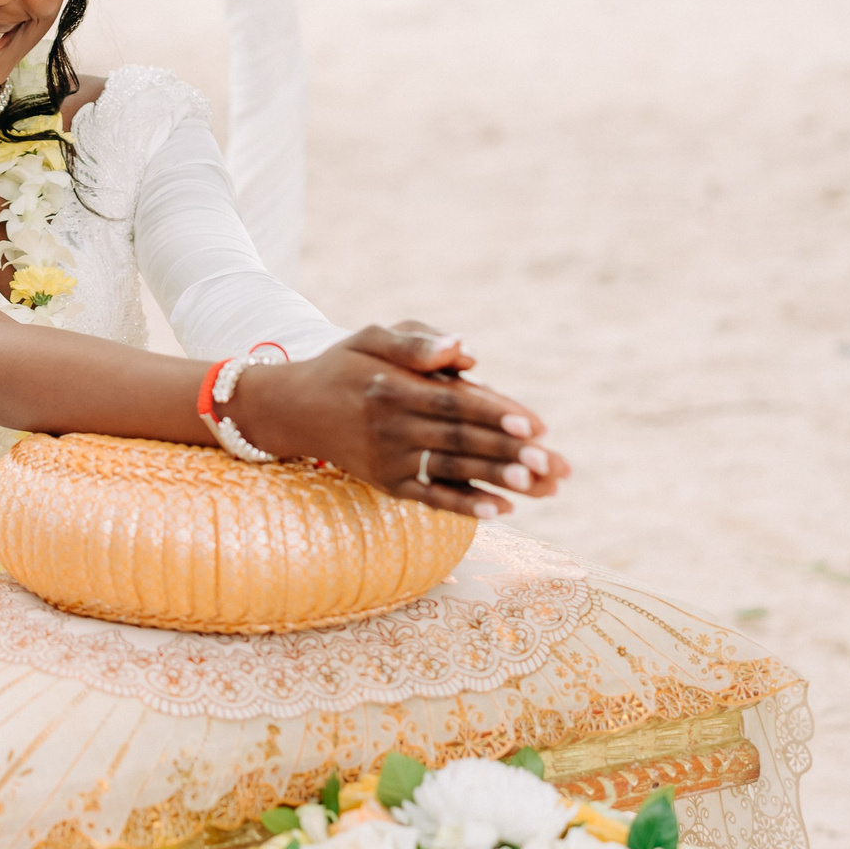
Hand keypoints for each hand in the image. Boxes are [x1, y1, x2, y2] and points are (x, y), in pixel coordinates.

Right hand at [230, 325, 569, 517]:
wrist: (293, 408)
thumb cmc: (345, 365)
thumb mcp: (371, 338)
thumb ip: (416, 341)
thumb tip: (468, 353)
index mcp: (391, 387)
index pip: (453, 402)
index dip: (495, 413)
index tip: (536, 424)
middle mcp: (389, 427)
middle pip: (460, 441)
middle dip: (510, 452)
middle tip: (555, 462)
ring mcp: (388, 459)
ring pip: (453, 471)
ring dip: (498, 480)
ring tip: (542, 487)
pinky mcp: (387, 483)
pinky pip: (430, 497)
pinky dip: (465, 506)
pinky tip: (502, 510)